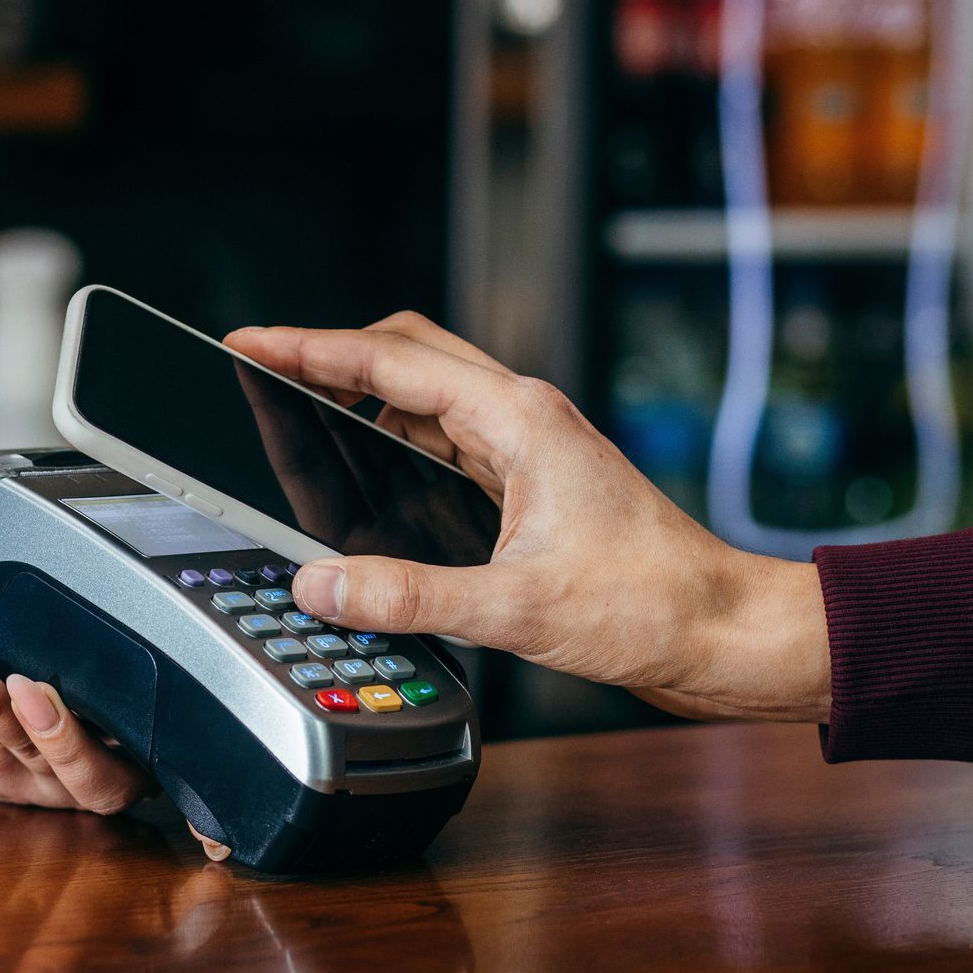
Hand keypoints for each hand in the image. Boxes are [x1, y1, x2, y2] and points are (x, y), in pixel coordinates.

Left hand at [0, 659, 231, 857]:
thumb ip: (133, 698)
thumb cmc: (97, 710)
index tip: (66, 701)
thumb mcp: (125, 714)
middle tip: (24, 687)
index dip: (91, 744)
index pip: (121, 769)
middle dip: (44, 727)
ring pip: (15, 745)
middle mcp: (83, 782)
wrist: (37, 731)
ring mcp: (35, 782)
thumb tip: (177, 656)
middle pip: (66, 762)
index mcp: (131, 768)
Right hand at [224, 313, 830, 723]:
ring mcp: (530, 446)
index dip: (308, 349)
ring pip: (426, 393)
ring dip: (363, 396)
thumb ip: (410, 595)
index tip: (249, 343)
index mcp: (517, 419)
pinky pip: (446, 437)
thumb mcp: (516, 608)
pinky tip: (369, 473)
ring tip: (300, 416)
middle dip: (331, 356)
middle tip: (265, 372)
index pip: (388, 362)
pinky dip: (395, 439)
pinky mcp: (532, 481)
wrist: (723, 629)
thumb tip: (323, 588)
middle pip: (406, 353)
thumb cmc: (651, 605)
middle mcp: (522, 417)